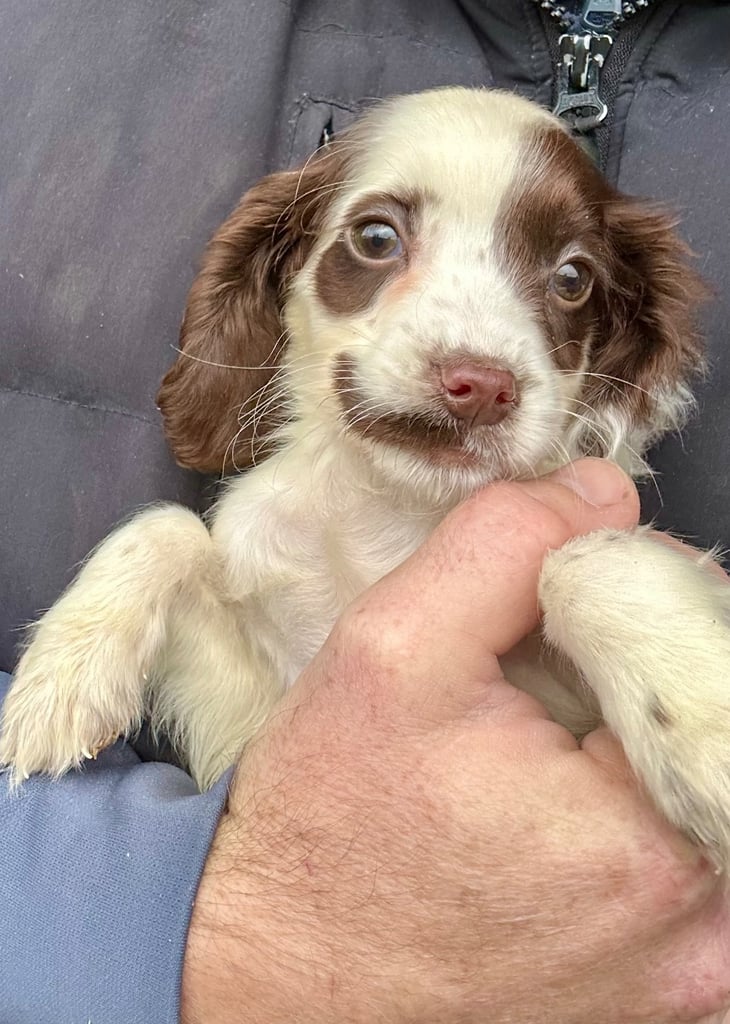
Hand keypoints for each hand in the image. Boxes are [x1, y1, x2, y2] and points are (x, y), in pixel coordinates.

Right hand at [181, 459, 729, 1023]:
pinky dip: (631, 795)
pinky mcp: (676, 984)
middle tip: (526, 678)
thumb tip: (601, 491)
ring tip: (529, 749)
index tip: (545, 609)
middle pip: (712, 711)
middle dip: (627, 659)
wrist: (286, 967)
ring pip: (700, 769)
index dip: (623, 593)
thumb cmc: (329, 823)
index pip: (704, 643)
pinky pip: (686, 839)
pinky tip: (548, 804)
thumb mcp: (392, 648)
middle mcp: (706, 926)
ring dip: (628, 727)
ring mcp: (699, 968)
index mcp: (653, 839)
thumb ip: (506, 544)